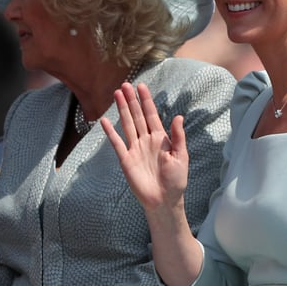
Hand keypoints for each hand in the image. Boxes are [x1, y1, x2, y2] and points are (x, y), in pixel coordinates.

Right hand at [100, 82, 188, 214]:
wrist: (164, 200)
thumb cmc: (176, 180)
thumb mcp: (182, 156)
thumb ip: (178, 136)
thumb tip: (178, 116)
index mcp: (161, 138)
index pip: (151, 115)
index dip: (146, 101)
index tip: (141, 86)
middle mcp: (146, 140)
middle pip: (137, 116)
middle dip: (132, 100)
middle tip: (125, 85)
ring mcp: (135, 149)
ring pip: (127, 125)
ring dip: (122, 110)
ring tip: (117, 94)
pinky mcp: (126, 160)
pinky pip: (117, 143)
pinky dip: (110, 132)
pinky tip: (105, 120)